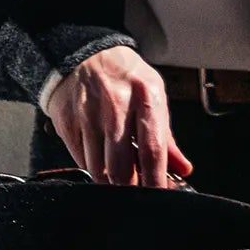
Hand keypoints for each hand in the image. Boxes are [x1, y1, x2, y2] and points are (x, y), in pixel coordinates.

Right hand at [44, 48, 191, 188]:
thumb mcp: (154, 95)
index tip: (158, 195)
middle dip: (129, 188)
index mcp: (145, 97)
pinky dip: (92, 169)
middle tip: (136, 192)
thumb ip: (166, 136)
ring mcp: (88, 116)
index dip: (156, 180)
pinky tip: (100, 159)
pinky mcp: (67, 124)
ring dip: (110, 182)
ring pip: (97, 170)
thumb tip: (181, 168)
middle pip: (121, 167)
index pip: (152, 149)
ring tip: (118, 176)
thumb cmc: (124, 78)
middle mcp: (115, 106)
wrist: (82, 55)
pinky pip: (80, 162)